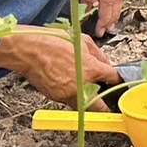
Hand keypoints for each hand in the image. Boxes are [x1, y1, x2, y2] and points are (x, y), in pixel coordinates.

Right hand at [0, 28, 120, 108]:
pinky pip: (70, 100)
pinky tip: (69, 83)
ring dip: (88, 101)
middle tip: (107, 101)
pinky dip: (73, 95)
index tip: (118, 81)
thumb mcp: (82, 40)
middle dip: (105, 106)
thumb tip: (106, 63)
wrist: (28, 51)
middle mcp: (82, 86)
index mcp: (92, 69)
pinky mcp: (56, 98)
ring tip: (85, 90)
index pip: (113, 78)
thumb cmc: (53, 41)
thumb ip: (98, 54)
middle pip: (100, 106)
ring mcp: (68, 95)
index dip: (118, 79)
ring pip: (84, 105)